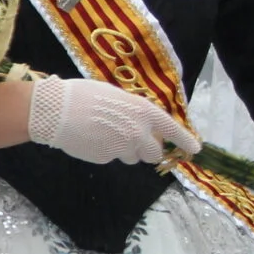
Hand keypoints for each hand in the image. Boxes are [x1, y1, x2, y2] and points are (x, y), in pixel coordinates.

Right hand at [27, 75, 197, 164]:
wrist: (58, 110)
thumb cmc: (86, 95)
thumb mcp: (118, 96)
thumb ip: (134, 113)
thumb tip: (140, 124)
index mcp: (144, 111)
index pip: (171, 129)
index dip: (184, 140)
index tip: (195, 149)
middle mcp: (139, 132)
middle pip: (154, 153)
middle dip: (147, 150)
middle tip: (132, 140)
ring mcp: (124, 147)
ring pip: (133, 157)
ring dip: (125, 151)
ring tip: (105, 134)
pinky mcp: (107, 158)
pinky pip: (112, 157)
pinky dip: (105, 151)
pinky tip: (91, 138)